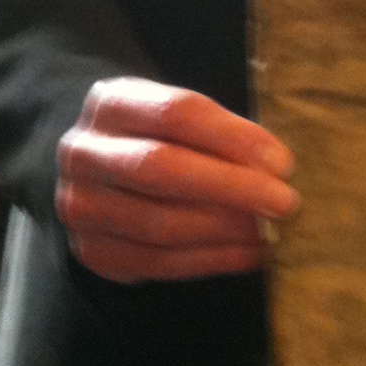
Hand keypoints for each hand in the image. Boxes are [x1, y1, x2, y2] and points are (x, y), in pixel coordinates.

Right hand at [56, 78, 297, 282]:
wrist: (100, 168)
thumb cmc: (158, 136)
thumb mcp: (179, 116)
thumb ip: (219, 134)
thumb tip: (277, 168)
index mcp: (110, 102)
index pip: (175, 113)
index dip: (233, 137)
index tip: (282, 162)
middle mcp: (84, 152)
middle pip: (161, 169)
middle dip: (231, 187)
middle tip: (284, 202)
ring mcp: (81, 206)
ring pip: (160, 223)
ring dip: (225, 230)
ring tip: (271, 231)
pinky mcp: (93, 251)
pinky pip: (158, 262)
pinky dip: (211, 260)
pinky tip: (248, 254)